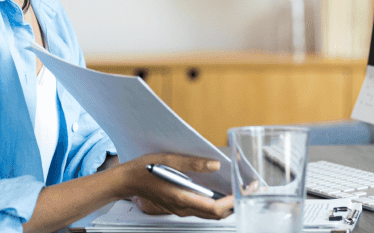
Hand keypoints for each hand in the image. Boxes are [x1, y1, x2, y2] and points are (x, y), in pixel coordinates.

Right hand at [117, 153, 233, 219]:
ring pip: (209, 213)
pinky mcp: (179, 206)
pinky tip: (220, 191)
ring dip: (225, 204)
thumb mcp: (169, 160)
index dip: (231, 202)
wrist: (127, 180)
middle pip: (215, 214)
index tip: (242, 192)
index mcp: (181, 198)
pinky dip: (215, 203)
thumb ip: (193, 163)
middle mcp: (183, 208)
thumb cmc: (144, 170)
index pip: (214, 208)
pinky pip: (201, 209)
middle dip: (233, 203)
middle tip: (246, 190)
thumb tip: (215, 165)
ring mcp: (181, 209)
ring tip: (237, 190)